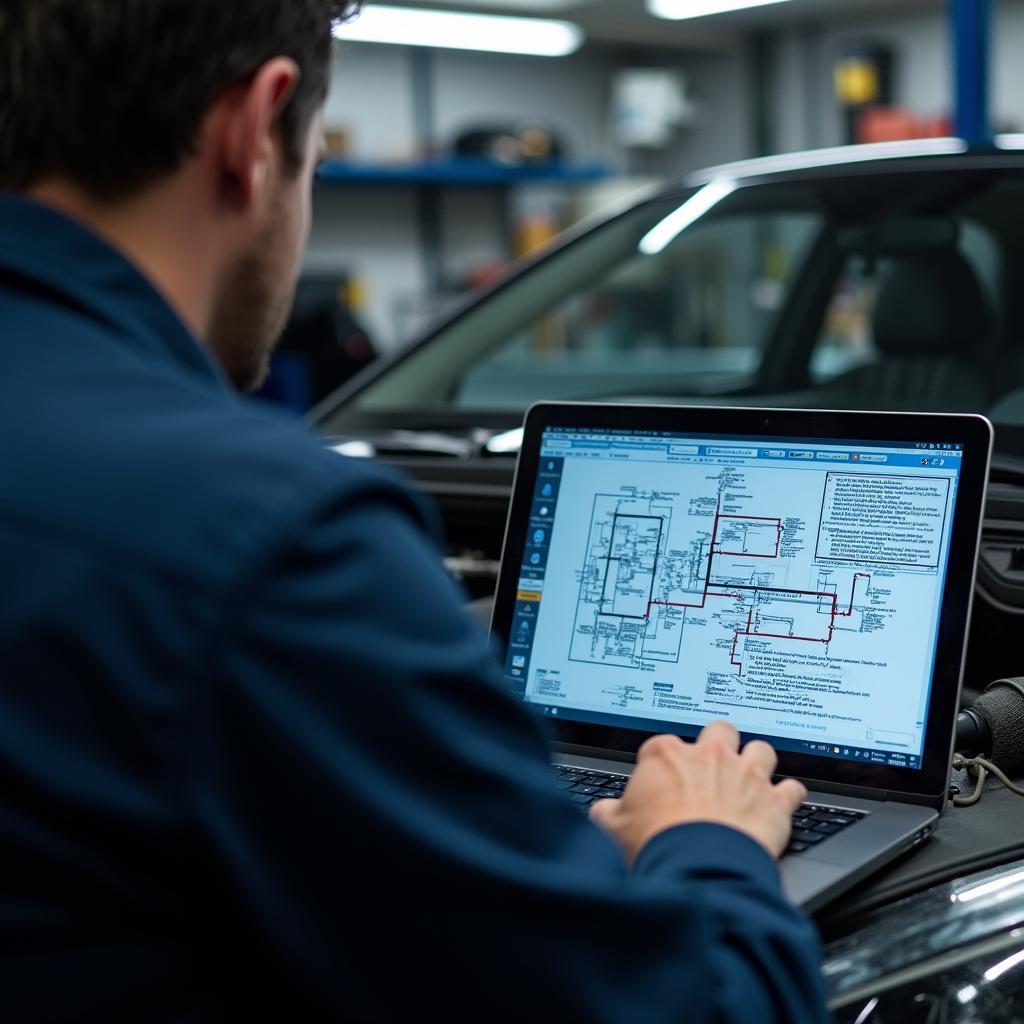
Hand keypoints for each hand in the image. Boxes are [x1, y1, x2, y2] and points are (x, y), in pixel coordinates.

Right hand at [589, 721, 805, 864]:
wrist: (698, 867)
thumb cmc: (657, 842)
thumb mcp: (617, 827)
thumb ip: (610, 812)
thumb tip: (602, 813)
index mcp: (667, 755)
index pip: (663, 745)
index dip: (663, 764)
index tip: (662, 780)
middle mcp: (709, 756)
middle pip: (720, 731)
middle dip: (718, 744)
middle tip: (713, 764)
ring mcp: (745, 775)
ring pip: (761, 749)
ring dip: (757, 761)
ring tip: (751, 776)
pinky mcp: (773, 802)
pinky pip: (792, 788)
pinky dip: (789, 795)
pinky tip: (784, 802)